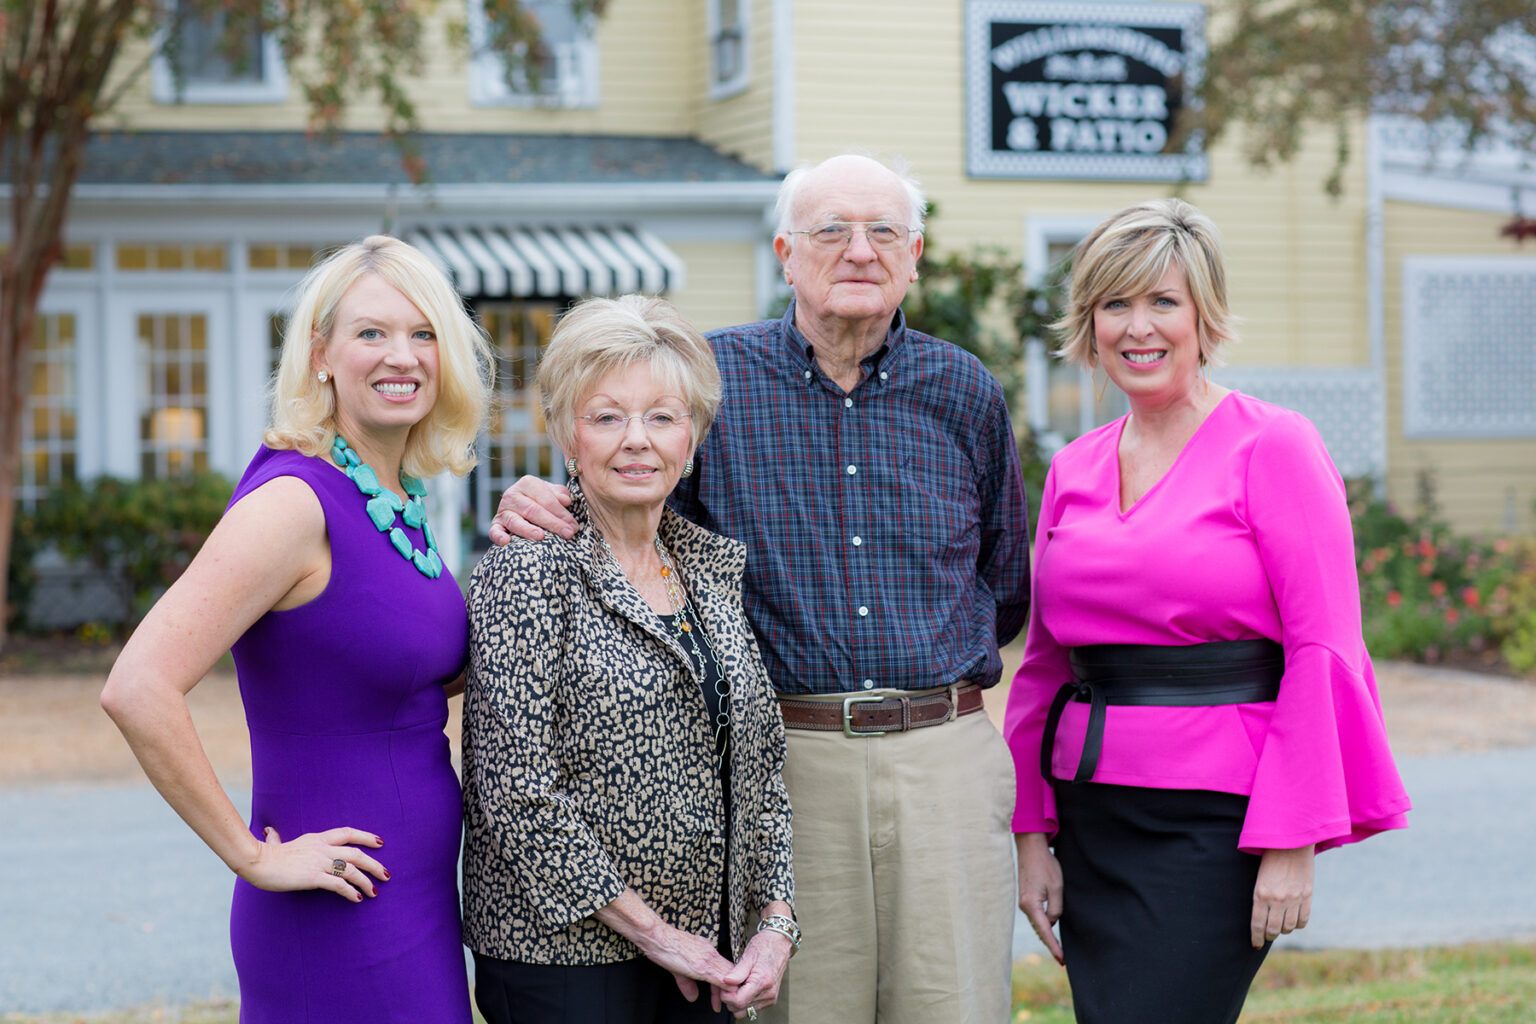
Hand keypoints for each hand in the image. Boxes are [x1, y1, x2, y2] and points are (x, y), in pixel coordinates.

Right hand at [242, 826, 387, 902]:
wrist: (256, 862)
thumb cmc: (263, 855)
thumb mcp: (275, 842)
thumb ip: (277, 837)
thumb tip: (269, 831)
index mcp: (316, 838)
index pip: (347, 833)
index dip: (365, 837)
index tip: (380, 842)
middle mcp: (322, 848)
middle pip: (356, 853)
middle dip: (374, 864)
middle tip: (386, 874)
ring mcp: (319, 862)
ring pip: (351, 870)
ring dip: (365, 882)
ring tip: (374, 892)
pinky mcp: (313, 876)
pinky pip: (338, 884)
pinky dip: (350, 891)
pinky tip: (357, 899)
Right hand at [489, 475, 574, 543]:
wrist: (521, 506)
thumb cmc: (542, 500)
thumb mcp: (552, 493)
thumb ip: (559, 494)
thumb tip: (565, 500)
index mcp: (528, 483)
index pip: (546, 500)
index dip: (561, 513)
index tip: (574, 526)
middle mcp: (512, 494)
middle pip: (533, 510)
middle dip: (552, 523)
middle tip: (567, 534)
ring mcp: (503, 510)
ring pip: (515, 521)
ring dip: (527, 529)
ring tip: (540, 537)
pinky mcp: (496, 524)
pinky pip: (494, 531)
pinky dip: (499, 536)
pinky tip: (507, 542)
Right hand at [634, 922, 736, 1002]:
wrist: (657, 936)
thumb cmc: (666, 946)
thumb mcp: (679, 967)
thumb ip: (687, 983)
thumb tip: (693, 996)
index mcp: (706, 951)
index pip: (724, 968)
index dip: (727, 984)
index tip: (724, 997)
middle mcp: (710, 952)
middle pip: (730, 972)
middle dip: (731, 990)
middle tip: (728, 1004)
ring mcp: (707, 958)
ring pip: (728, 974)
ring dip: (729, 991)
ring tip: (727, 1003)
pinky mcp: (702, 964)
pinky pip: (719, 976)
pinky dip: (723, 987)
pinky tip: (724, 995)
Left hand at [719, 929, 792, 1017]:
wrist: (779, 944)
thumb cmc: (764, 947)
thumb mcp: (748, 955)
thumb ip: (738, 971)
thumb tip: (726, 981)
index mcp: (763, 981)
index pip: (739, 1001)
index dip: (726, 995)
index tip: (724, 985)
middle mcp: (768, 993)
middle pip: (740, 1008)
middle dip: (730, 998)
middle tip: (730, 982)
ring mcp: (770, 998)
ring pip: (745, 1011)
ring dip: (737, 1001)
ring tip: (738, 984)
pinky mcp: (770, 1000)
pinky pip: (752, 1008)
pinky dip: (745, 1001)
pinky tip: (744, 988)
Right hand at [1016, 832, 1064, 964]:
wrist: (1031, 848)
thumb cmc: (1045, 865)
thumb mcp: (1057, 888)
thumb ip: (1056, 909)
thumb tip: (1052, 921)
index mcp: (1031, 905)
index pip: (1044, 931)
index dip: (1053, 946)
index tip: (1061, 959)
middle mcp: (1024, 906)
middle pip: (1039, 930)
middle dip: (1050, 944)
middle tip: (1062, 959)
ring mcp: (1024, 901)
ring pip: (1038, 923)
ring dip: (1047, 934)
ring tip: (1058, 949)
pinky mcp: (1026, 897)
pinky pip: (1036, 915)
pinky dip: (1043, 924)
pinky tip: (1050, 929)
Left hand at [1251, 844, 1314, 947]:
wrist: (1291, 842)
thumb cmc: (1271, 859)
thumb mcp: (1260, 878)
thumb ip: (1262, 897)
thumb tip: (1263, 917)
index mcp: (1260, 893)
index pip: (1257, 924)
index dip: (1256, 937)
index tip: (1255, 943)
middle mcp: (1276, 899)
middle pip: (1273, 929)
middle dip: (1269, 936)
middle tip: (1267, 936)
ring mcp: (1293, 899)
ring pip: (1288, 927)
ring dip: (1283, 930)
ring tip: (1280, 927)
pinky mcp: (1307, 896)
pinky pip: (1302, 920)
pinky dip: (1297, 924)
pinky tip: (1293, 921)